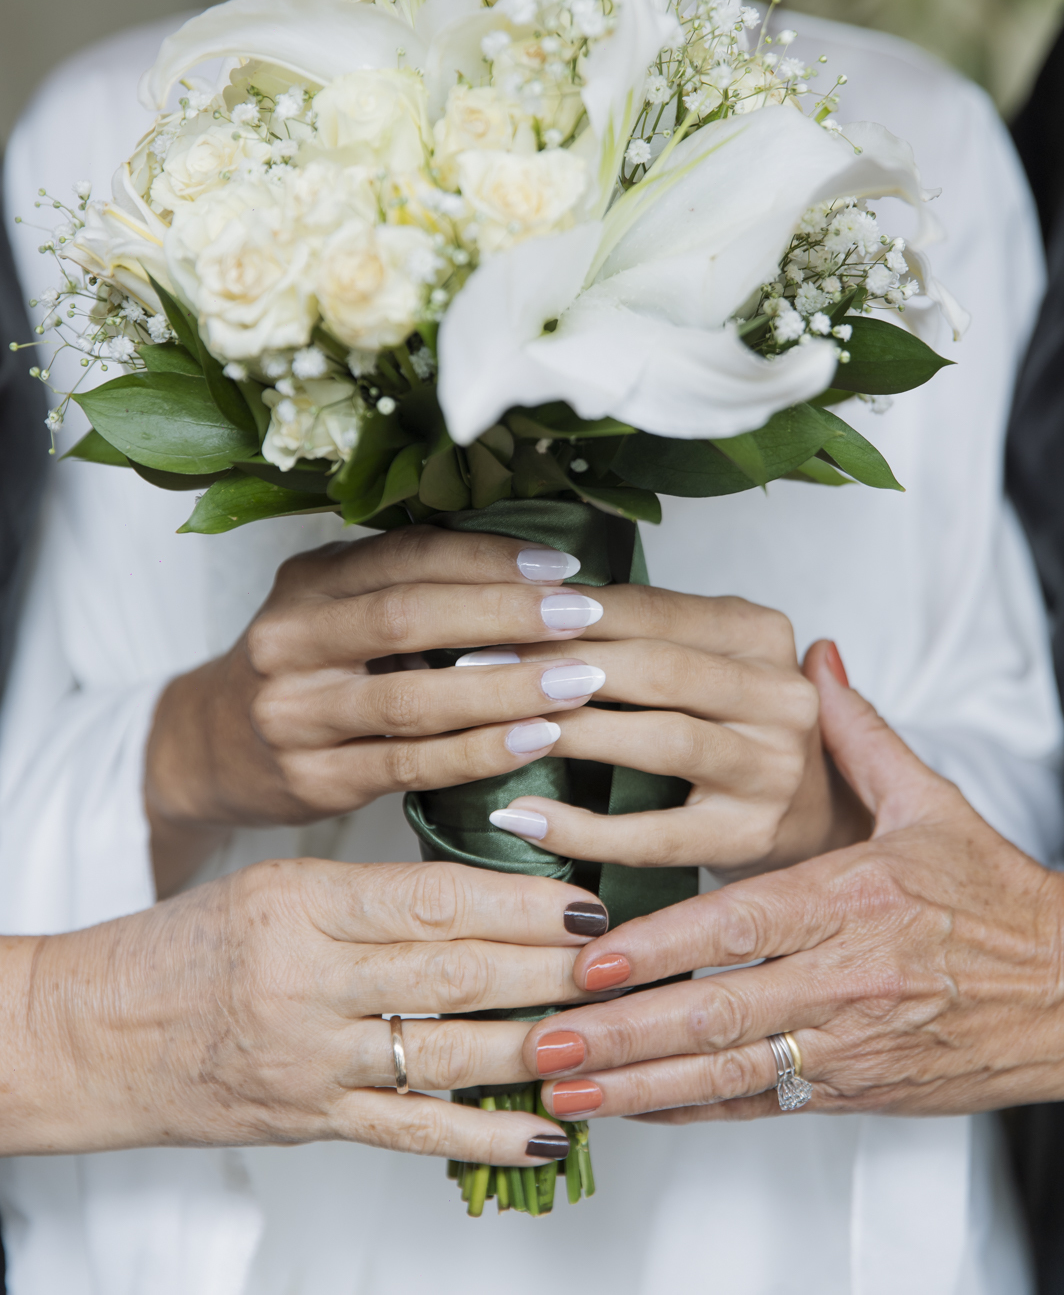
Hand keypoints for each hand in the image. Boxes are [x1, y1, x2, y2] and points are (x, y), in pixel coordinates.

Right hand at [0, 859, 601, 1158]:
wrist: (86, 1033)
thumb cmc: (181, 948)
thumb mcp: (272, 886)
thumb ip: (369, 893)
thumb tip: (482, 896)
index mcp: (301, 901)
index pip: (434, 898)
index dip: (520, 902)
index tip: (583, 900)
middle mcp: (307, 978)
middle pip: (455, 971)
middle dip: (550, 968)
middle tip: (622, 960)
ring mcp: (309, 1057)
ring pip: (445, 1049)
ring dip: (536, 1044)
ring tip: (605, 1032)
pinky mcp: (309, 1120)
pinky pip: (411, 1132)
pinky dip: (483, 1133)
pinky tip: (545, 1131)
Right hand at [146, 525, 609, 892]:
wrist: (208, 747)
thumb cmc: (304, 666)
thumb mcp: (332, 606)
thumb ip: (404, 583)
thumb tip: (531, 564)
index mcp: (307, 581)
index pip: (407, 555)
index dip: (488, 557)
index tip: (561, 566)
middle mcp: (290, 640)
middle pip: (407, 618)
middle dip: (505, 614)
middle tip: (583, 616)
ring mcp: (295, 714)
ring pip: (411, 699)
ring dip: (505, 689)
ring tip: (578, 682)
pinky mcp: (313, 780)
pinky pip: (410, 765)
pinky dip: (480, 753)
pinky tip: (537, 740)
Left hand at [484, 601, 868, 879]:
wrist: (814, 812)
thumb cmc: (733, 722)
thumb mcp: (709, 658)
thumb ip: (645, 630)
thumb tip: (530, 598)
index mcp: (762, 632)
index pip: (654, 609)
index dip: (571, 613)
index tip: (495, 616)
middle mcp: (780, 695)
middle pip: (657, 669)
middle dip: (560, 667)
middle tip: (480, 671)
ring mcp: (772, 769)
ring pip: (659, 741)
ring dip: (570, 733)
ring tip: (498, 730)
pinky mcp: (750, 836)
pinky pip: (654, 834)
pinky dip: (582, 827)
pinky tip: (524, 817)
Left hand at [514, 643, 1063, 1122]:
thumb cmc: (995, 897)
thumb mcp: (929, 802)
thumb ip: (858, 735)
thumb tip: (818, 661)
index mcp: (854, 899)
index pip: (741, 923)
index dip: (662, 945)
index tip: (592, 959)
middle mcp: (845, 977)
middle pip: (718, 1011)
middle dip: (622, 1032)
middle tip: (544, 1039)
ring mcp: (845, 1043)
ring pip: (728, 1073)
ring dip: (638, 1086)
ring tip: (563, 1091)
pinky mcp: (852, 1090)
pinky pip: (760, 1106)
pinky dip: (691, 1112)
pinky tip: (632, 1111)